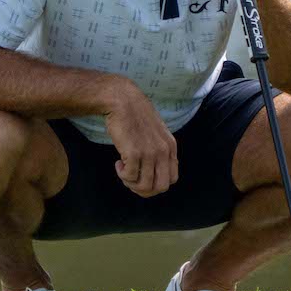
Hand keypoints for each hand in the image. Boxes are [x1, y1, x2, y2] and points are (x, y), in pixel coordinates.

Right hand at [101, 80, 176, 197]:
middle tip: (132, 180)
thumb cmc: (135, 115)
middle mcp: (163, 151)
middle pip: (161, 187)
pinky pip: (130, 176)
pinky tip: (118, 163)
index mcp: (170, 146)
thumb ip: (159, 149)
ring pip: (145, 185)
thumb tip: (154, 171)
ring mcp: (149, 152)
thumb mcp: (155, 132)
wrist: (122, 100)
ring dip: (131, 183)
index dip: (156, 184)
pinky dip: (122, 175)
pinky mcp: (134, 152)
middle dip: (145, 190)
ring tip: (123, 171)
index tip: (143, 176)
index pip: (172, 179)